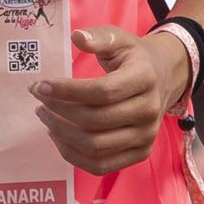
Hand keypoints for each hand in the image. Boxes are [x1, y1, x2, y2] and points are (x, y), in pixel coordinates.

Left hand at [34, 23, 188, 175]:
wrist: (163, 78)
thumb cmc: (132, 59)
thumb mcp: (119, 39)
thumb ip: (99, 37)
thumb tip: (77, 37)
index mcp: (145, 78)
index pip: (102, 92)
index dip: (67, 92)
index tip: (41, 86)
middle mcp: (150, 110)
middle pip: (95, 121)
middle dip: (58, 111)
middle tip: (39, 100)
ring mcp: (146, 136)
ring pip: (95, 146)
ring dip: (61, 134)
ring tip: (45, 116)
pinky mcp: (140, 153)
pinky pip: (100, 165)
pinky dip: (73, 155)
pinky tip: (58, 135)